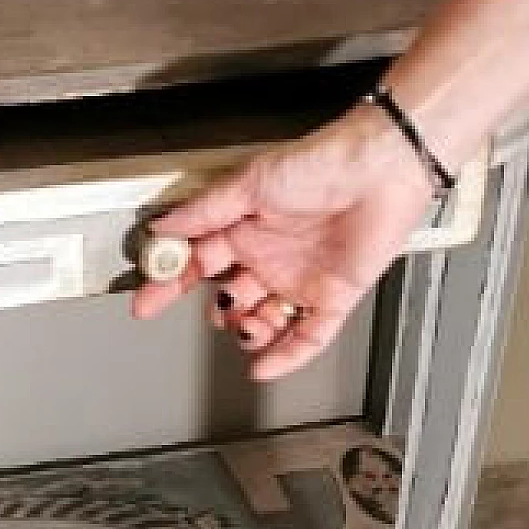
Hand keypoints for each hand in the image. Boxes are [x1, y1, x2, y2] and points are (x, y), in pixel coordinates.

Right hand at [130, 105, 435, 379]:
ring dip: (248, 331)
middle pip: (228, 297)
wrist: (381, 168)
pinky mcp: (333, 297)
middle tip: (210, 313)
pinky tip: (264, 366)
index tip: (146, 299)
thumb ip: (204, 212)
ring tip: (242, 327)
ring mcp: (300, 279)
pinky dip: (286, 356)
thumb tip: (162, 227)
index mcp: (245, 227)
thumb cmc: (323, 162)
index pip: (197, 262)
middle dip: (216, 311)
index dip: (170, 282)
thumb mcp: (250, 183)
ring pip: (263, 320)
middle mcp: (269, 257)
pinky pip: (308, 337)